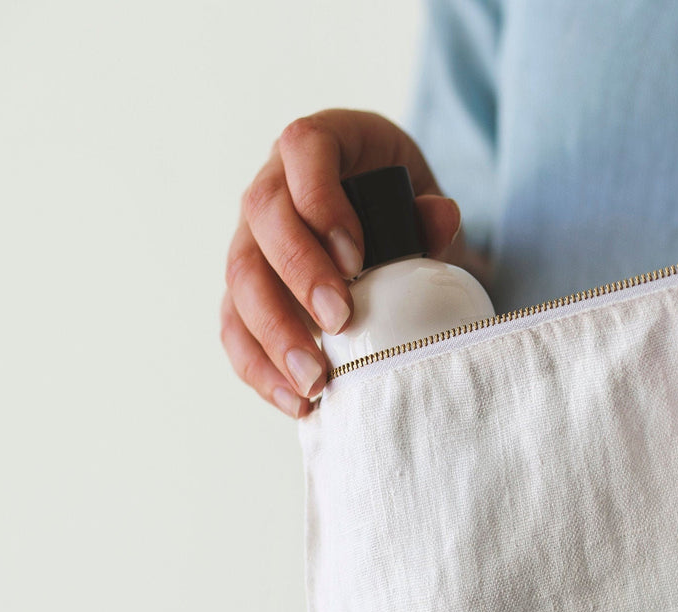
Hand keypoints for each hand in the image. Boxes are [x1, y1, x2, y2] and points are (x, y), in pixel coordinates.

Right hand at [219, 110, 463, 417]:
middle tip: (339, 322)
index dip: (321, 203)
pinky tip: (297, 401)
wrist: (380, 226)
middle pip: (263, 219)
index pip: (303, 150)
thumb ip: (429, 211)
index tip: (356, 258)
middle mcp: (272, 184)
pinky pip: (235, 326)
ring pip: (240, 278)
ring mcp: (250, 238)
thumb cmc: (398, 205)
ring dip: (274, 333)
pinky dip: (261, 368)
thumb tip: (441, 216)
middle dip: (298, 275)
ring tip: (315, 380)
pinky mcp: (244, 290)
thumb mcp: (420, 196)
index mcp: (316, 143)